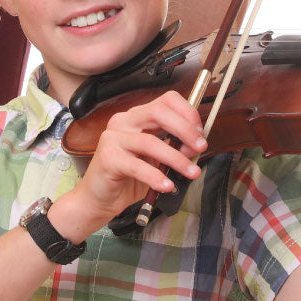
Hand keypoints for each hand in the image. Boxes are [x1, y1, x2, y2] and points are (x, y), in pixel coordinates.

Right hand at [68, 91, 206, 231]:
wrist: (100, 199)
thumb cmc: (129, 178)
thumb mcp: (157, 159)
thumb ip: (173, 148)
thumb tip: (196, 145)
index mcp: (137, 117)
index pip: (166, 100)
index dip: (187, 113)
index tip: (201, 133)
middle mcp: (124, 121)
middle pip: (158, 112)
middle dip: (185, 129)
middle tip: (200, 148)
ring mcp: (113, 138)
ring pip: (150, 141)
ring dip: (176, 158)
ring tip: (191, 172)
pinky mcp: (108, 158)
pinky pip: (137, 166)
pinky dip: (156, 176)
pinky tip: (167, 185)